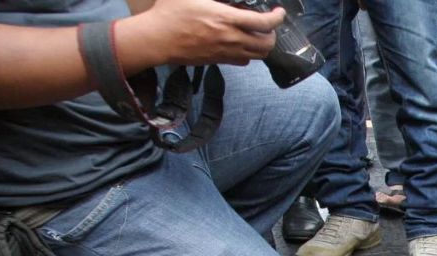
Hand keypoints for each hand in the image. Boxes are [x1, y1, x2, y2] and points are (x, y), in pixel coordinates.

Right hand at [120, 0, 282, 66]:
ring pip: (257, 56)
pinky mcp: (218, 61)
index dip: (277, 18)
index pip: (263, 23)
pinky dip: (248, 54)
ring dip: (262, 46)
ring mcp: (225, 52)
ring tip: (258, 36)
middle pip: (266, 44)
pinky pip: (243, 62)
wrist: (156, 38)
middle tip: (268, 25)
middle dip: (272, 34)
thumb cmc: (169, 13)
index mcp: (226, 19)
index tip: (279, 13)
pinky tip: (241, 44)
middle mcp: (230, 38)